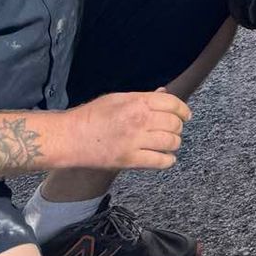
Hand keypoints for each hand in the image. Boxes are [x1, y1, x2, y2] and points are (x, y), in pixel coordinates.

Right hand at [54, 91, 189, 171]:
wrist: (69, 137)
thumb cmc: (91, 116)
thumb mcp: (118, 98)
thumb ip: (143, 98)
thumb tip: (164, 94)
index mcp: (137, 102)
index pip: (172, 103)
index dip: (183, 110)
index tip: (186, 115)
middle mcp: (139, 120)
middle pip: (174, 124)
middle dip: (178, 127)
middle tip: (175, 130)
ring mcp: (135, 141)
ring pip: (170, 143)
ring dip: (174, 144)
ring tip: (170, 144)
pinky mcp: (129, 160)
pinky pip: (159, 162)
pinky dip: (168, 161)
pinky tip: (167, 159)